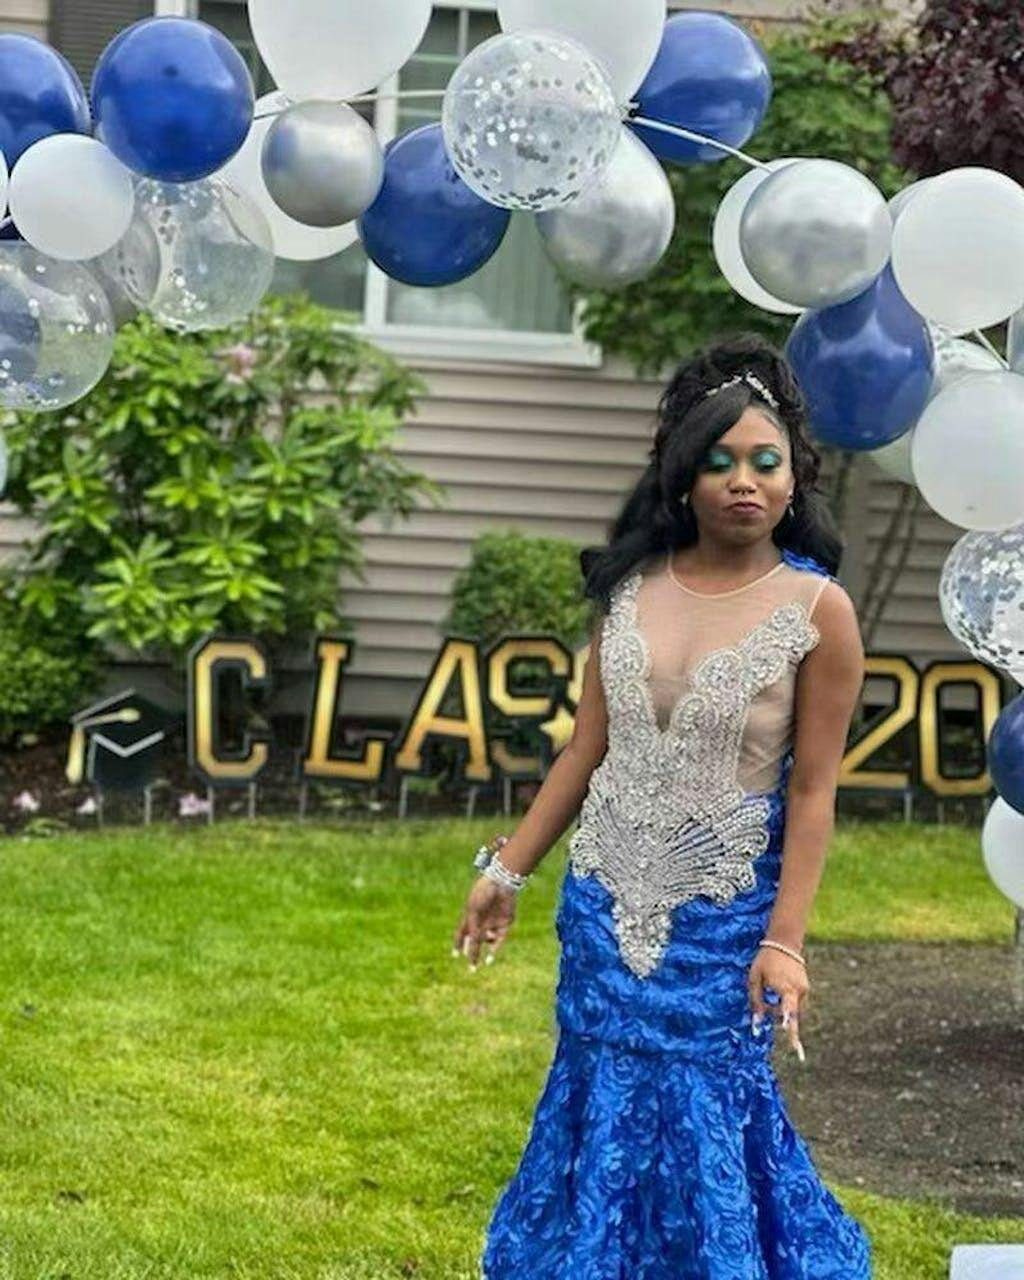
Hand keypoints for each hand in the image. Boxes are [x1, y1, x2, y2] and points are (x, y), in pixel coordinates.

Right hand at [451, 876, 516, 968]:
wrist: (501, 883)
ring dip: (481, 948)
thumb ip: (472, 930)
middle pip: (474, 940)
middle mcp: (480, 920)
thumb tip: (472, 947)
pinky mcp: (504, 923)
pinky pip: (499, 940)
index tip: (455, 955)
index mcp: (469, 915)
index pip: (461, 932)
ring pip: (486, 941)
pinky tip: (490, 959)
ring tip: (480, 945)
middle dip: (471, 953)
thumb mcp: (473, 912)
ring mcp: (492, 922)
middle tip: (471, 968)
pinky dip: (494, 950)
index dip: (458, 944)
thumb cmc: (483, 894)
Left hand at [747, 946, 808, 1061]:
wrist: (783, 942)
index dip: (791, 1032)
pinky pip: (795, 1001)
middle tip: (764, 1007)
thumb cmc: (765, 960)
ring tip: (770, 988)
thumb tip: (756, 1021)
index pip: (788, 1015)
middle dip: (778, 1016)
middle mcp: (798, 991)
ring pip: (793, 1008)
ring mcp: (804, 989)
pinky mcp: (805, 986)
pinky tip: (778, 984)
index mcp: (785, 989)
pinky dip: (787, 1000)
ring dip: (782, 1008)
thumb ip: (755, 1000)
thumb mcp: (754, 979)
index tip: (795, 1049)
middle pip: (789, 1014)